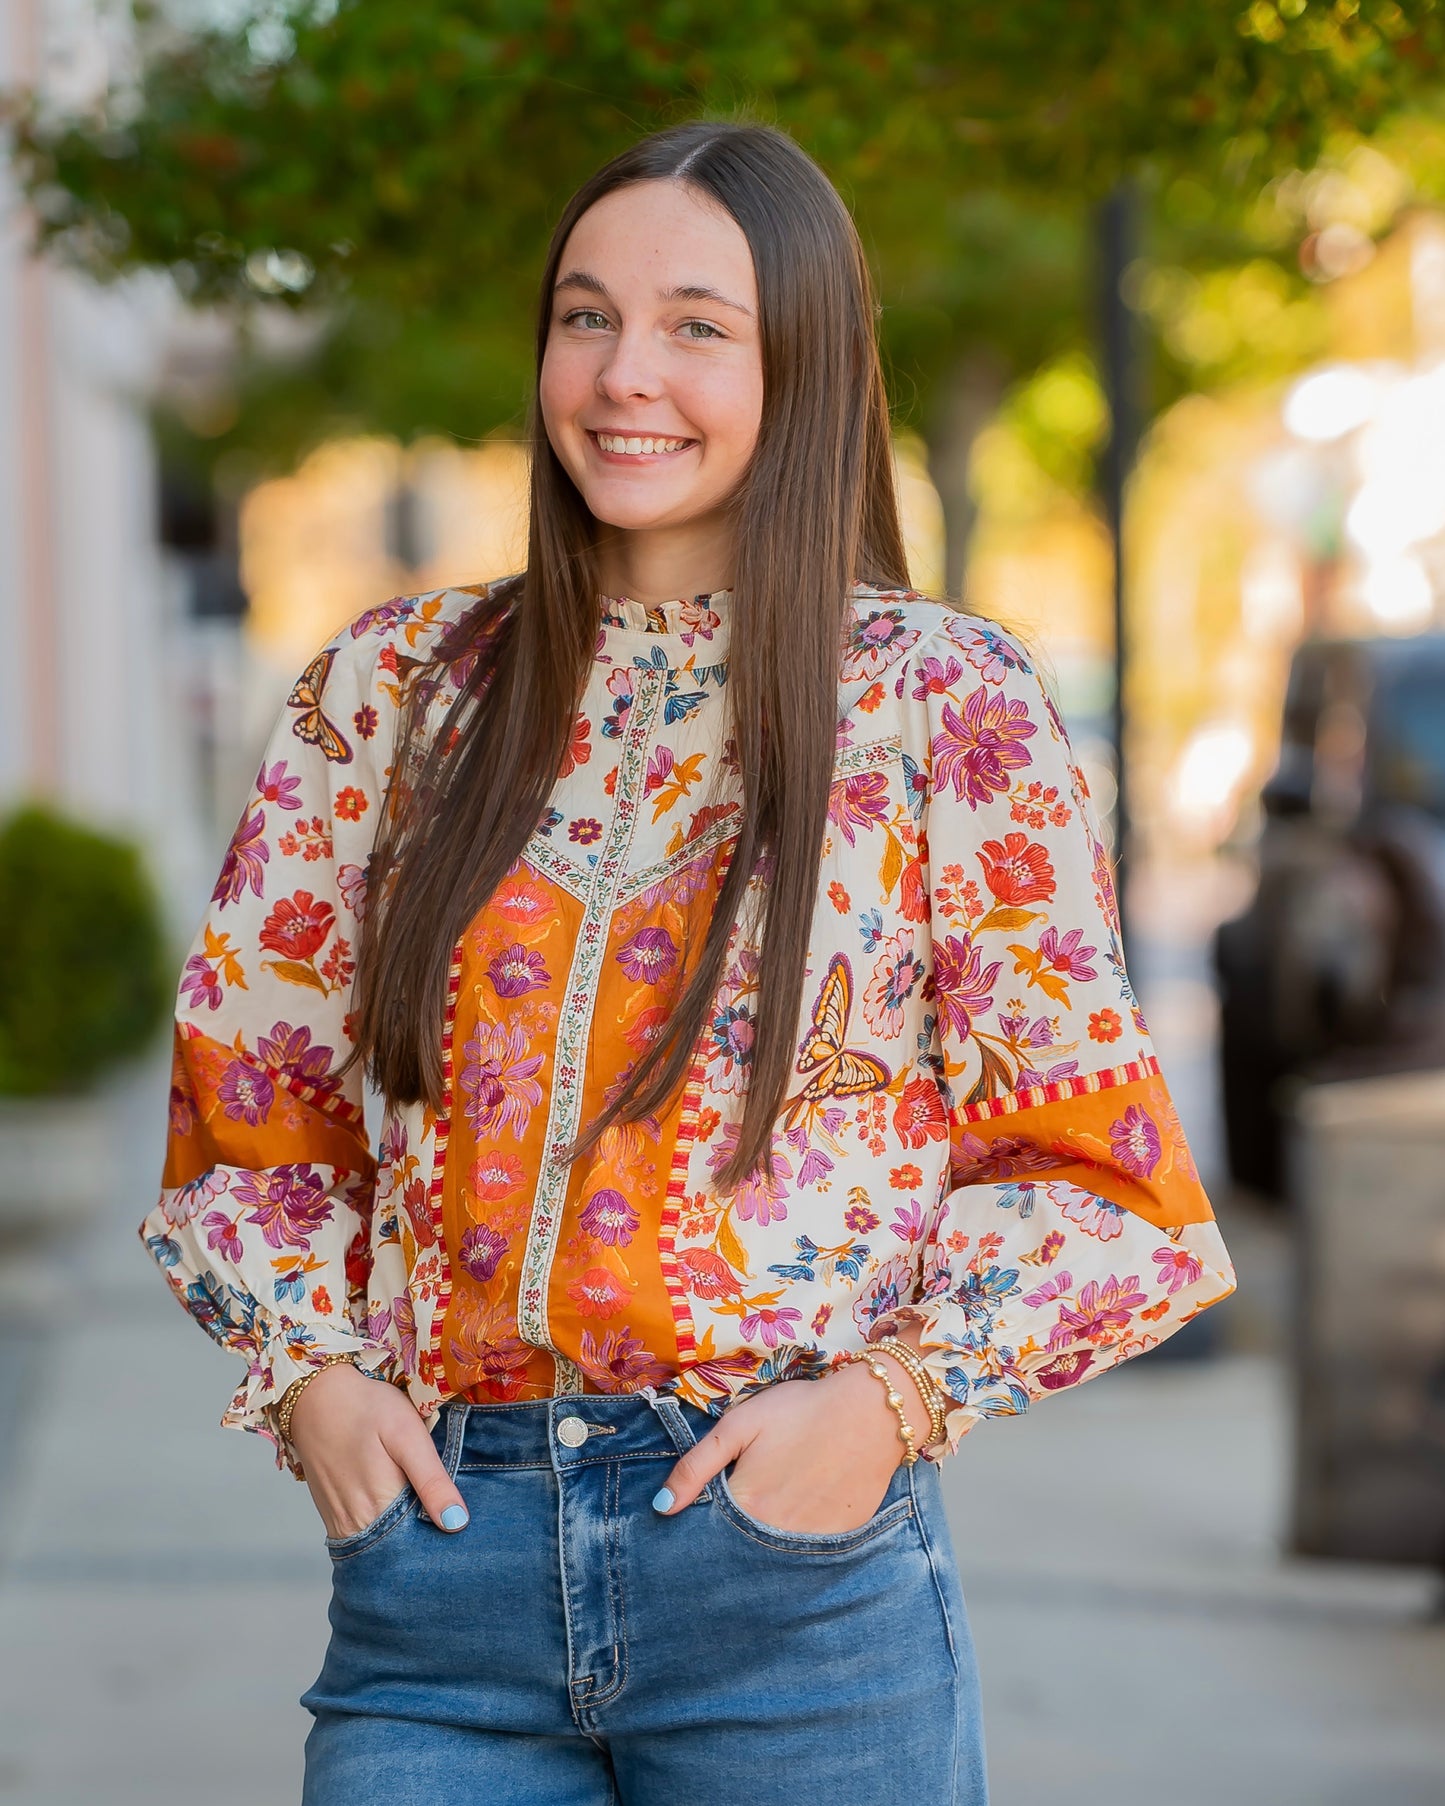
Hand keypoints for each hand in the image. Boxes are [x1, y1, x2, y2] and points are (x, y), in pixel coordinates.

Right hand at [285, 1361, 469, 1537]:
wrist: (315, 1397)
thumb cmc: (366, 1409)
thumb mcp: (407, 1435)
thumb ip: (431, 1481)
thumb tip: (457, 1524)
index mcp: (382, 1508)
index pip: (422, 1545)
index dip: (444, 1537)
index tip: (460, 1525)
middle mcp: (357, 1526)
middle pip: (401, 1550)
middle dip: (425, 1540)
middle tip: (446, 1515)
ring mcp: (341, 1525)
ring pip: (382, 1547)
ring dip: (404, 1536)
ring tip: (424, 1510)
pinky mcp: (332, 1517)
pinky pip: (363, 1537)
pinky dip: (383, 1531)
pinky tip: (398, 1508)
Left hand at [654, 1348, 932, 1535]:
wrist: (871, 1410)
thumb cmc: (800, 1410)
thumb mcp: (740, 1425)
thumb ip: (696, 1466)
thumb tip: (660, 1508)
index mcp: (747, 1507)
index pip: (710, 1532)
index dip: (703, 1521)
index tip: (702, 1512)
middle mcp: (776, 1536)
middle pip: (741, 1547)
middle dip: (731, 1537)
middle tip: (747, 1500)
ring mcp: (811, 1543)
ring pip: (775, 1554)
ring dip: (765, 1543)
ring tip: (773, 1506)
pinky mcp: (840, 1540)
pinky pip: (810, 1552)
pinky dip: (799, 1540)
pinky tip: (803, 1511)